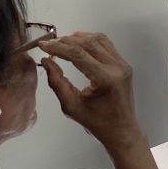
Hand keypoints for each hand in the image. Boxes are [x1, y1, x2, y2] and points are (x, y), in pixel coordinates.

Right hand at [39, 32, 140, 148]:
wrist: (121, 130)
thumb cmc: (98, 123)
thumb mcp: (71, 106)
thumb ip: (57, 83)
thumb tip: (47, 61)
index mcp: (106, 79)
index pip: (78, 54)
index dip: (58, 47)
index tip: (44, 46)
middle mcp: (117, 68)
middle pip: (88, 43)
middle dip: (65, 41)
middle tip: (50, 44)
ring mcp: (123, 64)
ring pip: (98, 39)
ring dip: (78, 38)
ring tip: (61, 42)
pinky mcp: (123, 64)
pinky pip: (106, 44)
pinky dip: (90, 40)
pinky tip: (78, 43)